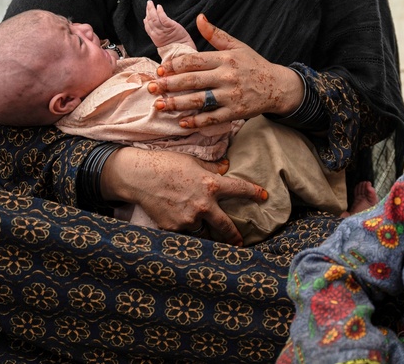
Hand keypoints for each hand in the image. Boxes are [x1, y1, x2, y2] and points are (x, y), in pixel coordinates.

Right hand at [101, 147, 266, 244]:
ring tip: (209, 238)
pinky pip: (184, 233)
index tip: (264, 197)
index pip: (239, 189)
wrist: (139, 176)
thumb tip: (226, 167)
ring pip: (203, 231)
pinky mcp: (174, 228)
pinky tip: (183, 230)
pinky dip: (185, 231)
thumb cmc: (166, 163)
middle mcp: (203, 205)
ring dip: (205, 232)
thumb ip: (212, 168)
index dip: (254, 193)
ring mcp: (188, 219)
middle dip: (234, 236)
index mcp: (211, 185)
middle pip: (226, 226)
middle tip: (240, 243)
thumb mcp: (193, 161)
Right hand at [143, 0, 191, 48]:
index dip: (146, 19)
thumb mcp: (162, 41)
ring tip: (150, 3)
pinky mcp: (171, 27)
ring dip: (152, 9)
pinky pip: (163, 18)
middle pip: (150, 20)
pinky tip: (159, 7)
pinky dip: (160, 12)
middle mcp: (157, 34)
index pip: (147, 26)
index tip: (146, 14)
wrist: (183, 50)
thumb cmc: (175, 46)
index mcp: (155, 38)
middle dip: (148, 11)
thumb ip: (156, 33)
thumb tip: (149, 23)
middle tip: (148, 3)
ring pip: (154, 18)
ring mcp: (164, 30)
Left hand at [148, 14, 303, 124]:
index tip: (160, 70)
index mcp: (225, 58)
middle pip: (192, 80)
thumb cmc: (254, 65)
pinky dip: (196, 121)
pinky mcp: (235, 112)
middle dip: (169, 84)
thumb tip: (199, 18)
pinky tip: (182, 122)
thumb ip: (216, 34)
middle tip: (152, 87)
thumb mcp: (237, 46)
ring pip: (198, 100)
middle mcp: (227, 76)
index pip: (194, 61)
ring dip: (176, 103)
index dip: (174, 66)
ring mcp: (231, 95)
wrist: (277, 86)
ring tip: (159, 104)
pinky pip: (212, 118)